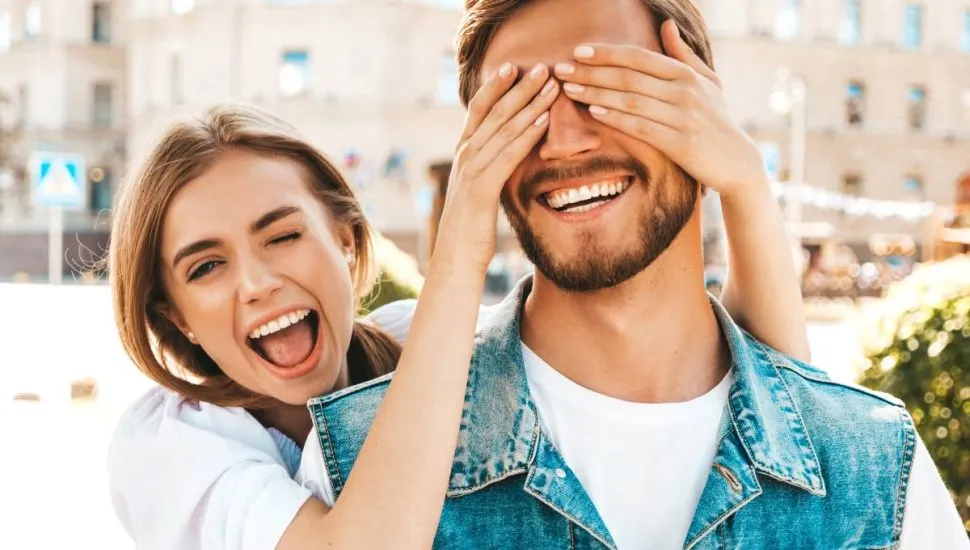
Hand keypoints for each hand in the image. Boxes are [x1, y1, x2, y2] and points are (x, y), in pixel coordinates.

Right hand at [433, 62, 558, 273]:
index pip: (479, 110)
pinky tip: (543, 121)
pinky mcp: (481, 188)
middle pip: (494, 112)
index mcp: (464, 153)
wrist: (456, 259)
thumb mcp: (481, 190)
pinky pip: (507, 155)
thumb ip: (490, 168)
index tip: (515, 66)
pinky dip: (526, 135)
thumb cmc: (472, 227)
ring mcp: (471, 170)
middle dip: (519, 87)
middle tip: (542, 66)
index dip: (496, 87)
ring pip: (503, 128)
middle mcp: (465, 155)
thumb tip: (507, 153)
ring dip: (529, 104)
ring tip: (550, 85)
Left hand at [554, 19, 767, 200]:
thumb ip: (683, 55)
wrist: (738, 162)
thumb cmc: (717, 120)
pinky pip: (640, 127)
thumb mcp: (708, 82)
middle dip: (592, 71)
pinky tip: (593, 111)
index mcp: (687, 74)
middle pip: (629, 77)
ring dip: (596, 92)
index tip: (578, 51)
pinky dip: (616, 117)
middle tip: (561, 69)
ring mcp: (683, 117)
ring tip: (570, 88)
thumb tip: (666, 25)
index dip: (607, 53)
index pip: (639, 57)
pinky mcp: (680, 144)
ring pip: (631, 100)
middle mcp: (685, 91)